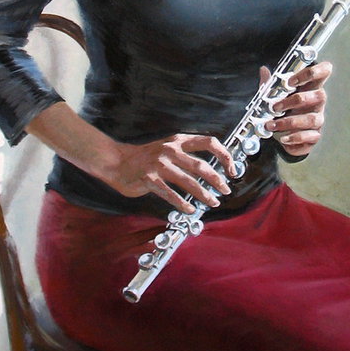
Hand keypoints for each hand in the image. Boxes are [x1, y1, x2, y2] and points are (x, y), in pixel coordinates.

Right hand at [105, 133, 235, 213]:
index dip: (224, 155)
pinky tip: (190, 210)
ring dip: (204, 195)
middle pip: (201, 165)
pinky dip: (182, 203)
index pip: (209, 142)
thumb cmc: (146, 158)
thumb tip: (211, 171)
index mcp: (178, 141)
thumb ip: (186, 155)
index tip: (232, 170)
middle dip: (217, 180)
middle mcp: (170, 150)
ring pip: (188, 182)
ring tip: (212, 203)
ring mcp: (159, 164)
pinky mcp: (149, 178)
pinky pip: (170, 194)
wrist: (117, 161)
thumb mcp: (167, 148)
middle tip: (225, 191)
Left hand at [260, 61, 331, 159]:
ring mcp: (318, 118)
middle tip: (275, 107)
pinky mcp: (315, 135)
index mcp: (311, 86)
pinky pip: (310, 136)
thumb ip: (271, 83)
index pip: (324, 71)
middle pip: (319, 96)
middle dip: (295, 101)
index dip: (312, 73)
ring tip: (273, 125)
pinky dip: (295, 138)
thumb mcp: (275, 95)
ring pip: (312, 119)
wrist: (283, 134)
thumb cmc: (284, 109)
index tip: (291, 81)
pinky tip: (284, 138)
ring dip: (290, 122)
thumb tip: (264, 70)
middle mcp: (318, 101)